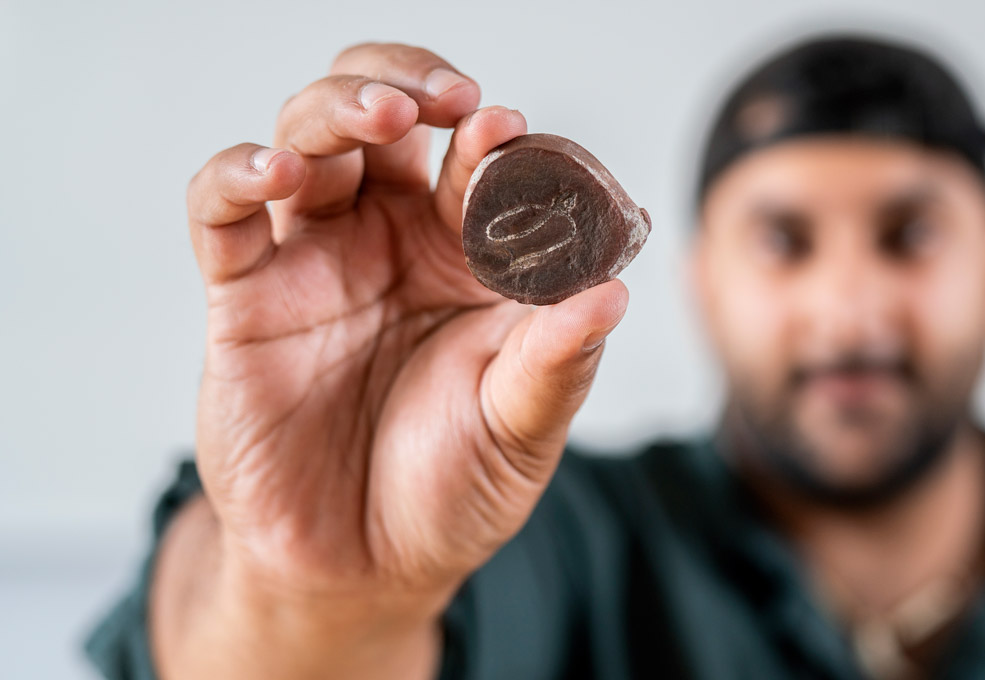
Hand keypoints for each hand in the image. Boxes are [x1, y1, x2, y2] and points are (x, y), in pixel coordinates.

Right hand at [187, 43, 627, 612]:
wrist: (360, 569)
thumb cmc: (450, 491)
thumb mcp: (520, 432)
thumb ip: (559, 361)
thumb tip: (614, 292)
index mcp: (470, 258)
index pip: (480, 163)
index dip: (495, 138)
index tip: (511, 130)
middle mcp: (394, 240)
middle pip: (388, 117)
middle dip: (413, 83)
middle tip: (450, 97)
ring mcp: (318, 260)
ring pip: (309, 139)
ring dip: (340, 106)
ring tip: (385, 114)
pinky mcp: (245, 297)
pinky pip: (223, 211)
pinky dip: (237, 174)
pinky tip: (274, 173)